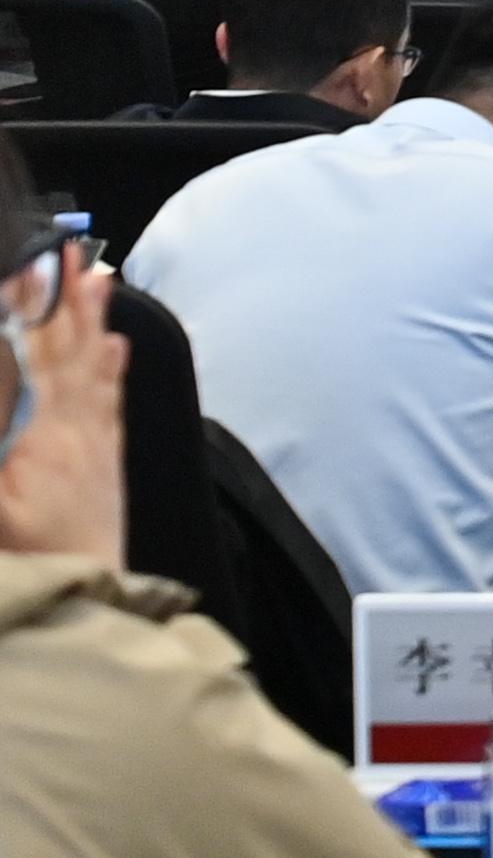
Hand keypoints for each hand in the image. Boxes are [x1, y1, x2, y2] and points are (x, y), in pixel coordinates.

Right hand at [0, 261, 130, 570]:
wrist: (82, 610)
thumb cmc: (23, 557)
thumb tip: (8, 373)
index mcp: (44, 433)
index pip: (35, 353)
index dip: (29, 306)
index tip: (29, 261)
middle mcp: (78, 431)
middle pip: (71, 351)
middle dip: (67, 298)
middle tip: (71, 246)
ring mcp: (96, 450)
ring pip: (95, 370)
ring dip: (93, 322)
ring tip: (98, 278)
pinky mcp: (106, 471)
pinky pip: (110, 406)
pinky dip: (111, 371)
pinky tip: (117, 350)